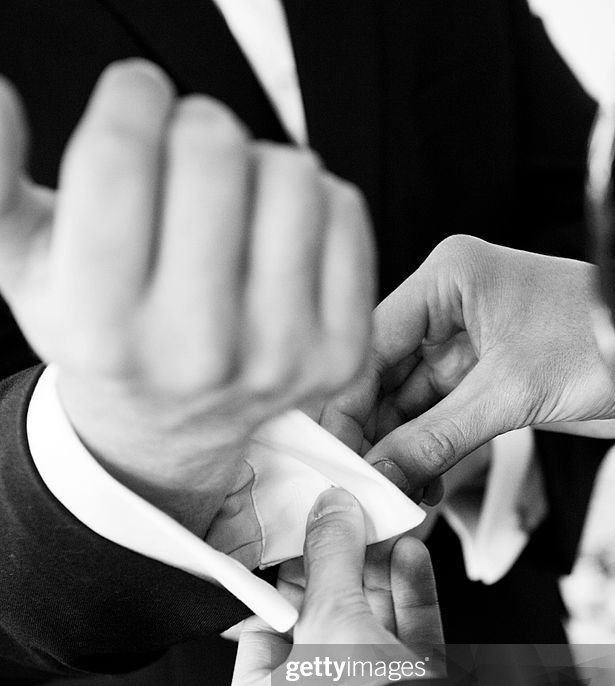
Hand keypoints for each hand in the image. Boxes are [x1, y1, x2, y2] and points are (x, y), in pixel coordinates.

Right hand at [0, 61, 374, 542]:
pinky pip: (345, 210)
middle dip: (192, 128)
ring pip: (291, 171)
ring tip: (231, 207)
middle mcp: (193, 354)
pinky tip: (275, 241)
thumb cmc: (101, 328)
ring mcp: (277, 359)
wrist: (170, 424)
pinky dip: (313, 204)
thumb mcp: (26, 264)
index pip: (120, 155)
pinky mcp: (338, 354)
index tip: (135, 105)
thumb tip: (2, 98)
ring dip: (257, 165)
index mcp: (102, 329)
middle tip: (184, 164)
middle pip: (213, 148)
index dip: (130, 97)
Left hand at [222, 487, 442, 685]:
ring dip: (380, 576)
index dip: (286, 578)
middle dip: (343, 568)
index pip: (265, 630)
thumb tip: (331, 507)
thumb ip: (330, 557)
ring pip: (369, 629)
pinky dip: (410, 600)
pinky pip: (404, 645)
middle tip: (350, 518)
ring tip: (386, 528)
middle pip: (323, 624)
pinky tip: (411, 558)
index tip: (302, 534)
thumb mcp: (327, 620)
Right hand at [322, 235, 614, 495]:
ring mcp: (468, 346)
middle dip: (372, 431)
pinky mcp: (487, 380)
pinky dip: (431, 451)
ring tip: (388, 491)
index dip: (346, 400)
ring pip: (411, 404)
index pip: (370, 342)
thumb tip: (378, 474)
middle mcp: (450, 307)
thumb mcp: (510, 392)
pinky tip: (421, 483)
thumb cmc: (607, 342)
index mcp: (449, 279)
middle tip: (355, 480)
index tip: (329, 449)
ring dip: (400, 449)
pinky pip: (441, 419)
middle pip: (385, 375)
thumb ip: (436, 438)